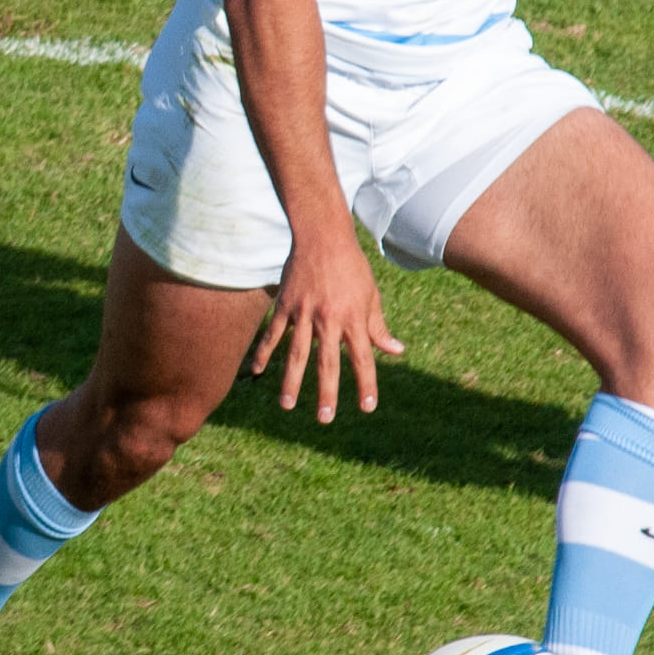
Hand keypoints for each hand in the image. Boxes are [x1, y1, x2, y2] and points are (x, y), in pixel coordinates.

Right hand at [250, 233, 403, 422]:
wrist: (323, 235)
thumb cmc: (352, 267)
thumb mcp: (371, 296)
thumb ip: (379, 327)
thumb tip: (396, 351)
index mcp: (354, 318)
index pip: (363, 358)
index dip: (366, 384)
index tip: (367, 407)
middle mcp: (329, 319)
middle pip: (328, 362)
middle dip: (327, 392)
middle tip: (325, 418)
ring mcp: (305, 312)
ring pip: (297, 353)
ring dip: (292, 382)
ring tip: (287, 406)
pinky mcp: (286, 304)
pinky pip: (274, 333)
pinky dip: (264, 352)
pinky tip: (257, 371)